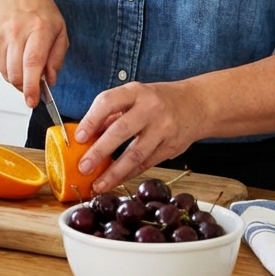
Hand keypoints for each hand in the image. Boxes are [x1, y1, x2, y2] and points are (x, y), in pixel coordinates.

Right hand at [0, 0, 68, 107]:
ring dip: (17, 77)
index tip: (33, 101)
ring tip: (25, 64)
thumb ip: (57, 57)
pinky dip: (7, 68)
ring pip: (6, 73)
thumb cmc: (38, 10)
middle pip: (16, 73)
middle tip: (34, 86)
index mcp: (39, 28)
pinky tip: (14, 54)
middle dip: (25, 87)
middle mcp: (16, 31)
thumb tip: (50, 81)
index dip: (32, 86)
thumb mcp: (60, 29)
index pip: (33, 63)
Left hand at [73, 80, 206, 191]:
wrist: (196, 104)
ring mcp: (163, 129)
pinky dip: (129, 174)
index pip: (108, 102)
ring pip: (136, 153)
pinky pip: (147, 164)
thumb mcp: (133, 96)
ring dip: (114, 172)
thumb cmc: (156, 100)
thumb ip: (111, 113)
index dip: (91, 120)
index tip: (78, 137)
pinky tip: (116, 181)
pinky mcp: (171, 147)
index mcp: (135, 91)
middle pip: (121, 130)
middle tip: (83, 166)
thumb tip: (85, 135)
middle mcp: (150, 109)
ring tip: (98, 184)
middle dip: (100, 151)